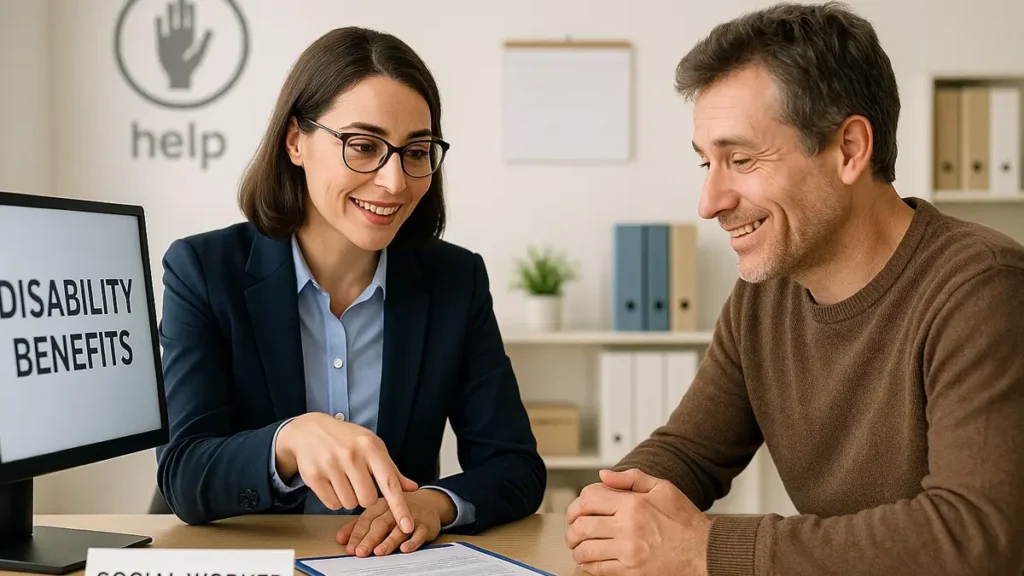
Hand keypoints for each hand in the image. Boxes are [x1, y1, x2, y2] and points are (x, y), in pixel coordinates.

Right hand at [156, 0, 212, 88]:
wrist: (178, 77)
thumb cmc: (191, 68)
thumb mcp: (199, 54)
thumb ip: (205, 41)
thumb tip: (211, 29)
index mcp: (190, 39)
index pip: (190, 22)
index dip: (190, 13)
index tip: (190, 3)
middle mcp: (180, 37)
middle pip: (180, 20)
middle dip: (180, 10)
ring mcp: (170, 40)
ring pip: (170, 23)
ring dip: (170, 14)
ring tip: (170, 4)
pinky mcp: (161, 44)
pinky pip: (159, 32)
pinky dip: (159, 25)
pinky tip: (159, 17)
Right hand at [275, 412, 418, 533]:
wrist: (309, 430)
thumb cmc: (346, 439)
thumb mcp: (371, 446)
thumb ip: (391, 470)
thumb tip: (412, 488)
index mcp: (371, 446)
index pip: (389, 482)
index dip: (400, 507)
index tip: (408, 526)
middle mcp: (351, 455)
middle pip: (368, 500)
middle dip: (364, 497)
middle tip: (357, 481)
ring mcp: (331, 465)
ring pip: (349, 504)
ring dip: (348, 498)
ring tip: (342, 478)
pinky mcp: (314, 476)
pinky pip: (332, 505)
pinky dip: (334, 499)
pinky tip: (331, 481)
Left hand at [335, 489, 454, 556]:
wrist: (429, 501)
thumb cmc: (398, 510)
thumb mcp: (378, 513)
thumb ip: (359, 525)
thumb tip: (340, 539)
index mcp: (380, 505)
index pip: (366, 519)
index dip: (357, 534)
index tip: (350, 548)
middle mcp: (395, 509)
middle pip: (381, 524)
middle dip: (370, 539)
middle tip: (361, 552)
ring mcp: (411, 517)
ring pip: (399, 530)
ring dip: (389, 541)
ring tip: (379, 552)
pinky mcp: (425, 525)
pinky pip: (419, 534)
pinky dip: (413, 542)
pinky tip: (405, 548)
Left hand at [565, 469, 710, 575]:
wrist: (704, 551)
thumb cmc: (684, 520)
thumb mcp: (663, 488)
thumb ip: (631, 477)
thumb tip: (603, 475)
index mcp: (633, 504)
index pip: (589, 499)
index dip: (576, 504)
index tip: (576, 511)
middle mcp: (628, 528)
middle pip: (582, 526)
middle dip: (572, 528)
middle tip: (573, 530)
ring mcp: (629, 552)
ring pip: (586, 550)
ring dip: (577, 548)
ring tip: (578, 545)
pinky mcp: (631, 572)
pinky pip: (598, 569)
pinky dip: (588, 564)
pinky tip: (590, 559)